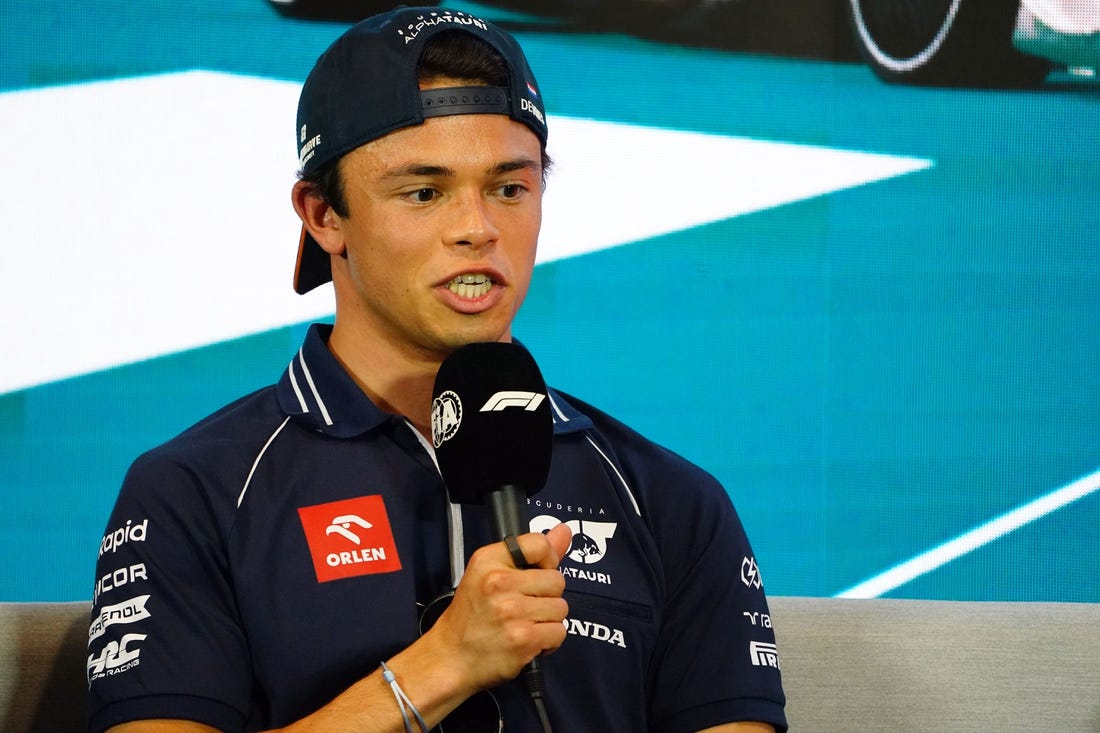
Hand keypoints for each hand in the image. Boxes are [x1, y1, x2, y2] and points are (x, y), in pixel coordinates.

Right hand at [424, 523, 572, 692]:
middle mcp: (500, 583)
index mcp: (489, 560)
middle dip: (547, 595)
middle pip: (557, 580)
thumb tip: (564, 531)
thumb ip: (530, 552)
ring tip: (525, 623)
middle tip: (524, 605)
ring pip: (561, 608)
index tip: (538, 572)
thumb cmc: (471, 615)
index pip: (540, 544)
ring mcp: (513, 612)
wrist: (451, 656)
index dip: (547, 560)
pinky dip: (548, 640)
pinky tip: (529, 640)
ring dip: (548, 619)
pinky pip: (559, 632)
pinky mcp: (524, 639)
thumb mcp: (489, 572)